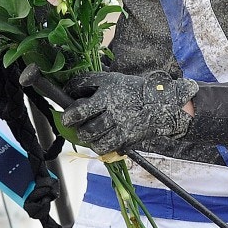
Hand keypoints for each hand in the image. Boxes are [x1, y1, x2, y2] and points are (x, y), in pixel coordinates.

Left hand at [61, 70, 198, 154]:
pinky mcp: (127, 139)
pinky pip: (107, 148)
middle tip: (78, 126)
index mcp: (107, 96)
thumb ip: (88, 83)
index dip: (69, 117)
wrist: (160, 103)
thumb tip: (68, 90)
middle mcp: (113, 113)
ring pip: (96, 141)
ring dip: (88, 139)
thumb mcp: (109, 79)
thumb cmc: (131, 89)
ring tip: (89, 133)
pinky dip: (100, 146)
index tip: (67, 118)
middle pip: (87, 129)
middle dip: (78, 130)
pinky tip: (100, 140)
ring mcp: (121, 128)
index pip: (81, 110)